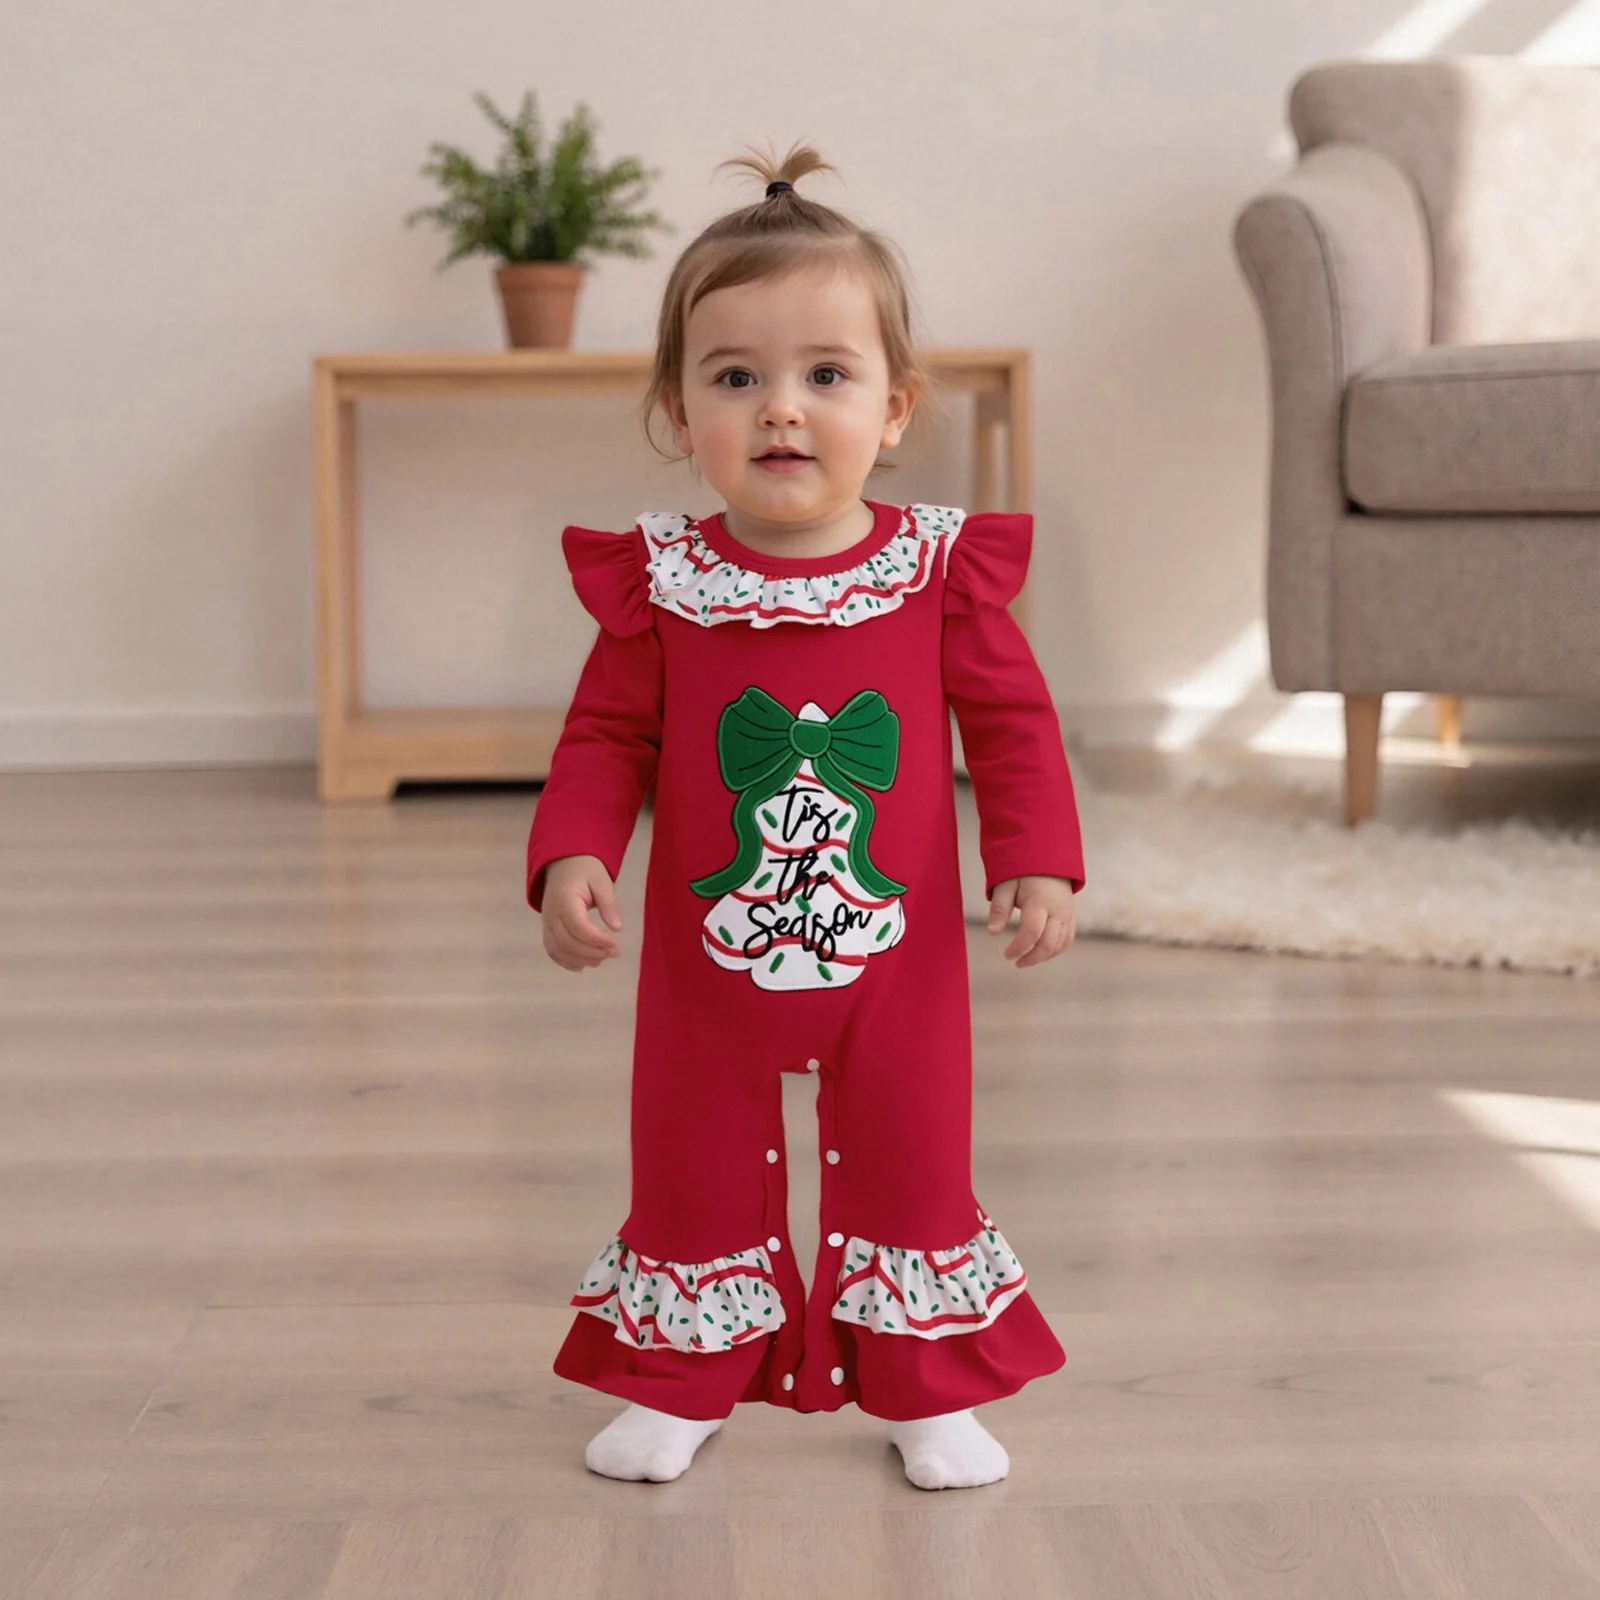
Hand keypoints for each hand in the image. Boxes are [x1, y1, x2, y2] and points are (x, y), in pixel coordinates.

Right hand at [541, 855, 623, 971]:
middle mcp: (552, 914)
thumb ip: (608, 904)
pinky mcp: (547, 928)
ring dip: (580, 960)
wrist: (563, 862)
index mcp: (565, 900)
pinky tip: (582, 966)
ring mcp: (547, 923)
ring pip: (558, 950)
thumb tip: (617, 928)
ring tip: (602, 959)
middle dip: (592, 952)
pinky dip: (565, 962)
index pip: (578, 927)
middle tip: (615, 953)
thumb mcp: (602, 881)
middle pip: (567, 942)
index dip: (596, 940)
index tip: (615, 944)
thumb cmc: (585, 870)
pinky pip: (552, 950)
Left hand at [987, 875, 1076, 967]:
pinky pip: (1067, 939)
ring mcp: (1068, 914)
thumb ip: (999, 909)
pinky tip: (1041, 953)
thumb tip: (992, 932)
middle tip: (1016, 962)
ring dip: (1043, 957)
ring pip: (1060, 944)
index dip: (1019, 948)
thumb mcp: (1005, 885)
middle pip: (1049, 944)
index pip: (1032, 933)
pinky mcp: (1071, 916)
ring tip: (1026, 959)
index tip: (1007, 955)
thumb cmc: (1023, 871)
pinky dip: (1056, 950)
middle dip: (1032, 958)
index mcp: (1040, 901)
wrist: (1048, 857)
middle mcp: (1058, 910)